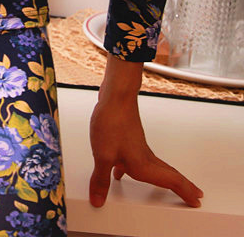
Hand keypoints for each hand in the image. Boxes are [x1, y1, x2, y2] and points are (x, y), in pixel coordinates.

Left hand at [89, 95, 203, 207]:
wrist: (115, 95)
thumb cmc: (112, 121)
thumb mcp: (102, 155)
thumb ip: (101, 179)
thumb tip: (99, 200)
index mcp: (143, 164)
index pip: (170, 181)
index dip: (185, 192)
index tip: (196, 200)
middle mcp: (144, 155)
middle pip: (168, 174)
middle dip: (182, 186)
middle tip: (194, 194)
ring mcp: (137, 144)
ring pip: (155, 165)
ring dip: (164, 176)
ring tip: (167, 185)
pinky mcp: (128, 136)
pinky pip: (140, 156)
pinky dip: (141, 167)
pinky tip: (121, 169)